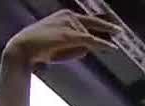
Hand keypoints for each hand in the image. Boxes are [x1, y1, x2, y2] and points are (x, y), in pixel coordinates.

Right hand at [4, 10, 118, 65]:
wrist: (24, 48)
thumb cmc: (40, 49)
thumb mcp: (60, 47)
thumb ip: (76, 46)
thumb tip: (90, 48)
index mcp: (65, 15)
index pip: (88, 20)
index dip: (102, 24)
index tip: (114, 28)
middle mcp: (69, 16)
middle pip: (93, 24)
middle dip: (107, 28)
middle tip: (120, 31)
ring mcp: (69, 24)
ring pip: (89, 37)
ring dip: (92, 46)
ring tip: (90, 50)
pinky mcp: (70, 34)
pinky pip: (90, 40)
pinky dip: (103, 45)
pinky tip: (113, 48)